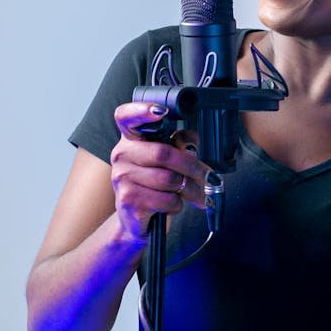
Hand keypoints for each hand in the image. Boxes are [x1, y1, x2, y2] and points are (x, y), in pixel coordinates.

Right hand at [109, 102, 207, 241]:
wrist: (135, 220)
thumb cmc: (155, 186)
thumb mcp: (169, 162)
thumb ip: (181, 145)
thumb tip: (191, 144)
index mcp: (130, 139)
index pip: (126, 116)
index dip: (141, 110)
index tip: (160, 111)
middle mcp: (121, 154)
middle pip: (164, 153)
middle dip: (193, 167)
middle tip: (209, 177)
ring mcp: (121, 177)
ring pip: (170, 179)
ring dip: (189, 189)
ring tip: (192, 194)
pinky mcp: (128, 199)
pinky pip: (167, 199)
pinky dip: (177, 205)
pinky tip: (171, 205)